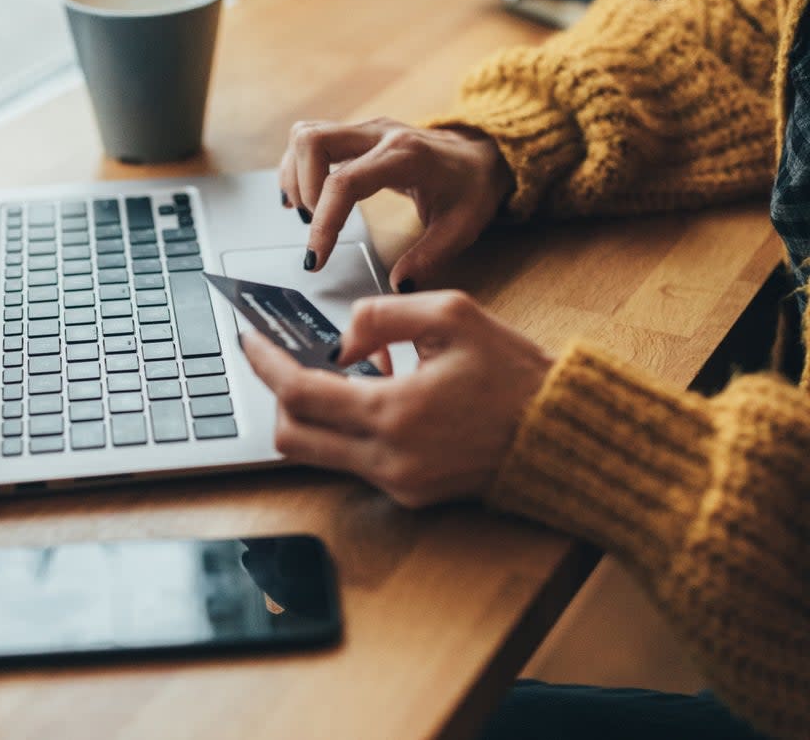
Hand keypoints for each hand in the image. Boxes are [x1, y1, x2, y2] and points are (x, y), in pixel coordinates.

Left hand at [240, 291, 552, 507]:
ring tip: (345, 372)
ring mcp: (397, 483)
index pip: (299, 394)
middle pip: (292, 436)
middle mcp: (388, 459)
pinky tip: (377, 395)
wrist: (562, 435)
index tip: (248, 340)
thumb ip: (381, 315)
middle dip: (278, 395)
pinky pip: (352, 462)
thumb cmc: (515, 373)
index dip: (265, 364)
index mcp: (394, 413)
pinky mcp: (410, 495)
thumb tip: (340, 341)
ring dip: (314, 412)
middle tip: (284, 359)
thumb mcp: (452, 315)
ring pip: (317, 453)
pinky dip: (347, 428)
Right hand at [278, 118, 512, 290]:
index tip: (316, 258)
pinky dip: (298, 167)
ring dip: (296, 176)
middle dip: (302, 189)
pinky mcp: (355, 133)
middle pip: (313, 141)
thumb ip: (430, 257)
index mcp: (406, 156)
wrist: (481, 154)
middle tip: (315, 226)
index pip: (345, 182)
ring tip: (309, 213)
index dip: (324, 222)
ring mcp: (365, 129)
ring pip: (306, 135)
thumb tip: (398, 285)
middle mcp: (379, 134)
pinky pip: (311, 138)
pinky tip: (304, 197)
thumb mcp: (462, 228)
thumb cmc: (471, 188)